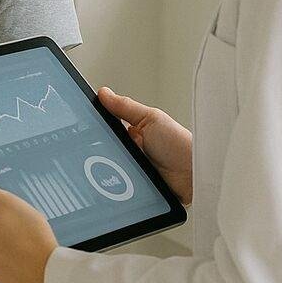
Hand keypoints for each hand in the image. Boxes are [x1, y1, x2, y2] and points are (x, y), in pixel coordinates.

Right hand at [97, 86, 192, 205]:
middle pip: (105, 149)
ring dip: (107, 169)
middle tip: (103, 149)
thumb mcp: (151, 119)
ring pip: (108, 169)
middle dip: (100, 150)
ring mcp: (133, 170)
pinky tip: (116, 182)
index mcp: (135, 132)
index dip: (96, 128)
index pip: (108, 129)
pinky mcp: (135, 189)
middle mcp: (133, 151)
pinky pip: (117, 188)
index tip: (86, 126)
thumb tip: (104, 93)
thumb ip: (125, 107)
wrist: (195, 176)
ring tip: (113, 166)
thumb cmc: (180, 145)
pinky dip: (114, 186)